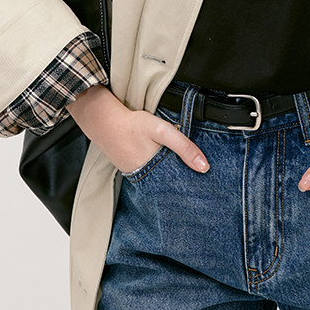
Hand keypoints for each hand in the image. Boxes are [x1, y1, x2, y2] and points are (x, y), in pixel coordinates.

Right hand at [68, 84, 209, 174]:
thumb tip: (204, 167)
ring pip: (160, 179)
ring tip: (184, 170)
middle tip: (198, 179)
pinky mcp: (130, 169)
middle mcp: (144, 180)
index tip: (204, 184)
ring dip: (170, 174)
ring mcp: (136, 175)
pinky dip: (157, 168)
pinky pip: (149, 173)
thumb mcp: (162, 131)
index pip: (179, 187)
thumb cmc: (133, 125)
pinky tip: (162, 160)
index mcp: (155, 174)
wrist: (104, 121)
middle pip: (170, 184)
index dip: (192, 184)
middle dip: (182, 181)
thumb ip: (183, 147)